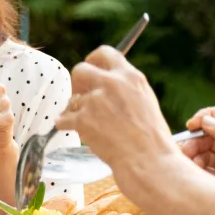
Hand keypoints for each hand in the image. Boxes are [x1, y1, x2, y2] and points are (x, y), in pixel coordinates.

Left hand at [54, 46, 179, 180]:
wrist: (149, 161)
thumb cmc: (152, 138)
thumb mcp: (145, 101)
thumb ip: (124, 88)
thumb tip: (104, 82)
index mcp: (131, 77)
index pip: (105, 53)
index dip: (93, 61)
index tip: (90, 71)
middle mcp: (112, 84)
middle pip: (80, 70)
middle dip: (78, 84)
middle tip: (81, 97)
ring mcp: (95, 101)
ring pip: (72, 99)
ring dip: (75, 111)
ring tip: (91, 124)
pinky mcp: (82, 120)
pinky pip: (63, 119)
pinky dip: (67, 126)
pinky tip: (78, 131)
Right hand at [182, 105, 214, 199]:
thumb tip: (206, 120)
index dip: (207, 117)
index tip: (192, 125)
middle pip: (210, 134)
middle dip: (196, 140)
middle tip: (186, 149)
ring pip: (205, 151)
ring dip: (195, 154)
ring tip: (190, 162)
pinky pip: (206, 169)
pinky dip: (197, 168)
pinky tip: (195, 171)